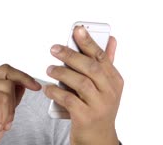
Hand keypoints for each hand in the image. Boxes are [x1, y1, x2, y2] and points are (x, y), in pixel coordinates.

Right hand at [0, 64, 41, 144]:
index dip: (22, 77)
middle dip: (12, 106)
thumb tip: (23, 83)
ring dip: (5, 116)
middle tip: (3, 123)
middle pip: (8, 82)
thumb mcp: (3, 114)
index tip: (36, 87)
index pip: (6, 70)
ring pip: (4, 93)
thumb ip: (10, 97)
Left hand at [44, 26, 123, 144]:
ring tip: (49, 69)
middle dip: (71, 55)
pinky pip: (68, 100)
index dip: (88, 42)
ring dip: (61, 73)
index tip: (77, 30)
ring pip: (80, 83)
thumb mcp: (105, 86)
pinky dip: (56, 92)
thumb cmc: (97, 107)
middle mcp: (110, 92)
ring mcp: (99, 106)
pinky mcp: (86, 117)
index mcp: (114, 80)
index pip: (101, 57)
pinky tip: (48, 88)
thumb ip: (104, 63)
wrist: (97, 139)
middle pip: (90, 67)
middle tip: (54, 49)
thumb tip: (111, 39)